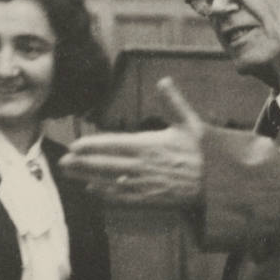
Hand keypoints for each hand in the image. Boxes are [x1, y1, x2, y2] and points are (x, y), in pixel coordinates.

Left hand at [60, 77, 205, 207]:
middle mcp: (143, 166)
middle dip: (82, 163)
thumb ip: (174, 102)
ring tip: (70, 174)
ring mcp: (145, 184)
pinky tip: (93, 191)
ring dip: (88, 178)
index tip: (76, 145)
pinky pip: (122, 197)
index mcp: (150, 145)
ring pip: (109, 181)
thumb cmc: (203, 151)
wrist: (217, 183)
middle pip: (106, 164)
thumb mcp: (190, 122)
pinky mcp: (150, 198)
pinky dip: (106, 194)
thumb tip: (164, 80)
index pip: (114, 144)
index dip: (93, 146)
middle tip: (63, 161)